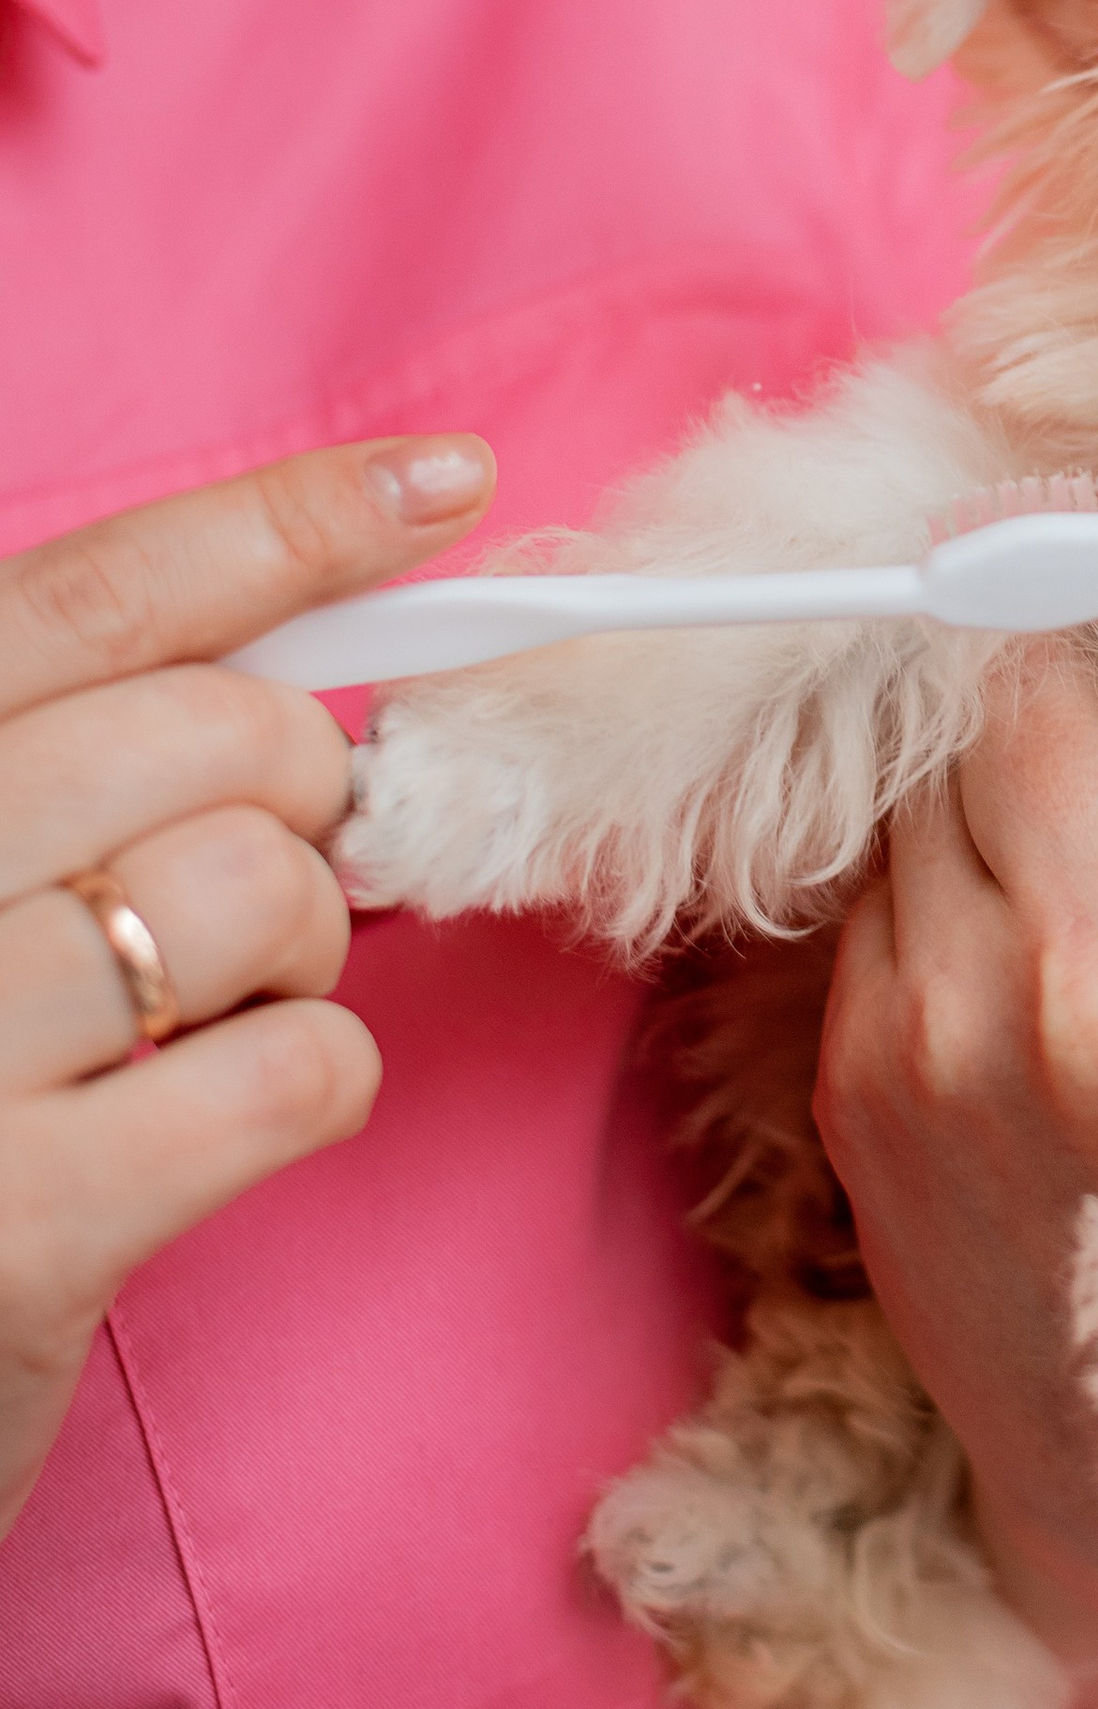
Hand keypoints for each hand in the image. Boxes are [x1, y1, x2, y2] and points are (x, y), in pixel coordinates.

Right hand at [0, 436, 494, 1539]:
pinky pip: (290, 1068)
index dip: (285, 524)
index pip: (89, 599)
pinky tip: (225, 1116)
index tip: (443, 482)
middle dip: (303, 791)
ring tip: (206, 1015)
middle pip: (215, 734)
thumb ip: (66, 766)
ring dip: (299, 949)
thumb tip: (310, 648)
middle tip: (252, 883)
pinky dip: (310, 1080)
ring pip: (262, 887)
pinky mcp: (12, 1226)